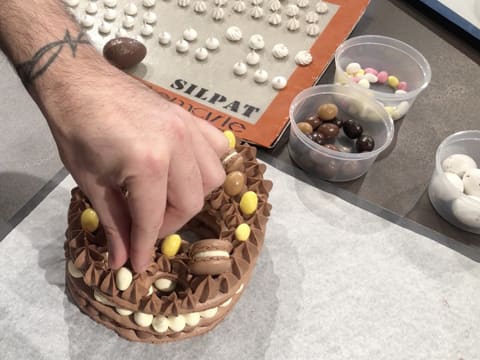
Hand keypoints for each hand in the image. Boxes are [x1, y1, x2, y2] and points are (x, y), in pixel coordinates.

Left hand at [48, 70, 228, 272]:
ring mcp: (188, 129)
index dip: (144, 246)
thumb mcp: (91, 183)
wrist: (78, 82)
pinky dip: (208, 163)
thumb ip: (114, 223)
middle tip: (147, 227)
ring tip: (167, 198)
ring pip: (212, 178)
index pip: (153, 218)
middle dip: (169, 224)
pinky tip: (190, 169)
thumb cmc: (76, 131)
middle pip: (190, 202)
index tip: (138, 265)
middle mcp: (177, 146)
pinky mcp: (191, 118)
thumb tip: (122, 261)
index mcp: (147, 164)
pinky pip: (217, 147)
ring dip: (192, 196)